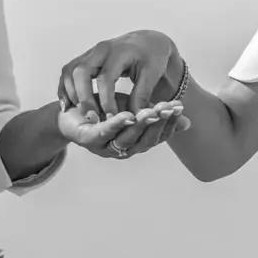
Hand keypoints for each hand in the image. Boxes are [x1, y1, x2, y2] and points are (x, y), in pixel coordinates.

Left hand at [57, 98, 188, 159]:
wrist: (70, 109)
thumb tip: (187, 122)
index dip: (169, 124)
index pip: (156, 137)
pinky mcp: (86, 139)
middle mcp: (120, 150)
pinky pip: (104, 133)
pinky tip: (127, 115)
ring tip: (153, 111)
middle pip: (144, 140)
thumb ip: (156, 116)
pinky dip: (116, 125)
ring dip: (140, 125)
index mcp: (134, 144)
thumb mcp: (135, 109)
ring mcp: (103, 147)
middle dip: (158, 124)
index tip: (180, 107)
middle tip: (170, 108)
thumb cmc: (105, 110)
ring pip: (126, 138)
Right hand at [59, 30, 180, 115]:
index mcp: (119, 52)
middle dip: (83, 97)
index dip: (106, 100)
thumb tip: (134, 119)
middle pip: (81, 72)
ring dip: (71, 93)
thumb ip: (142, 95)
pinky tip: (68, 105)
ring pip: (71, 71)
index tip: (111, 118)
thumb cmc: (152, 58)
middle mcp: (101, 50)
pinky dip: (65, 88)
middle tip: (90, 118)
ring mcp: (90, 53)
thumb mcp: (152, 75)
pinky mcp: (84, 58)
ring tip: (79, 114)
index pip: (106, 78)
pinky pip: (68, 72)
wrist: (146, 41)